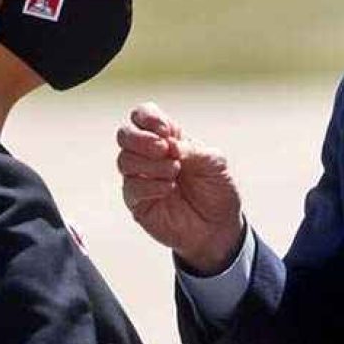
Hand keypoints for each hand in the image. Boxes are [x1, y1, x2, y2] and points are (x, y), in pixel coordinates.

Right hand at [116, 102, 243, 274]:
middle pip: (125, 134)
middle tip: (165, 150)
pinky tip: (169, 188)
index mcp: (167, 140)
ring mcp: (141, 179)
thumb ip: (193, 150)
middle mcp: (149, 157)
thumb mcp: (214, 163)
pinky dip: (150, 185)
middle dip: (142, 139)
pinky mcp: (138, 203)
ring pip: (124, 161)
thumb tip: (169, 144)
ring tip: (175, 172)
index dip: (147, 117)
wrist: (219, 227)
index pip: (142, 116)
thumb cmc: (216, 190)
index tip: (166, 130)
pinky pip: (131, 188)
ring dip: (151, 164)